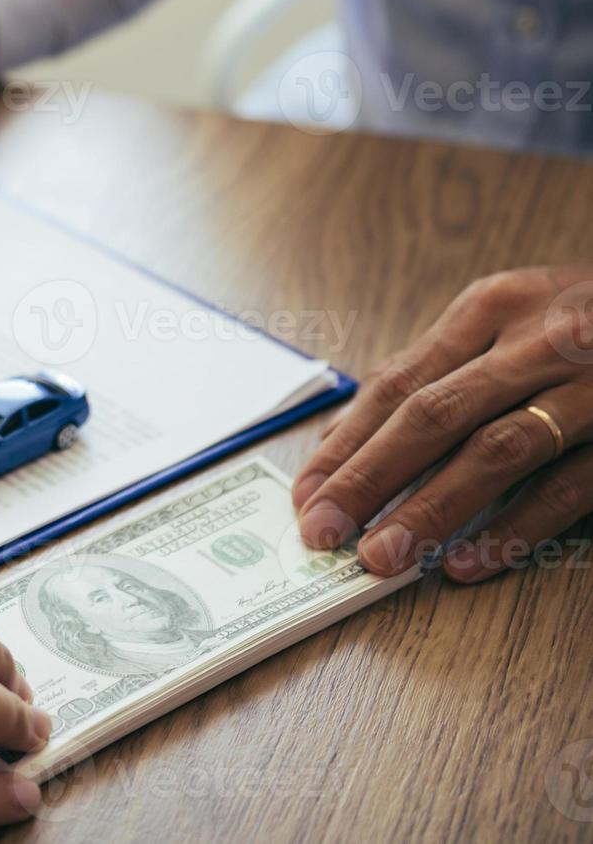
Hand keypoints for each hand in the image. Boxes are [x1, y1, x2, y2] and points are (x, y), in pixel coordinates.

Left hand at [294, 267, 592, 582]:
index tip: (305, 496)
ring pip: (496, 450)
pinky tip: (472, 563)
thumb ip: (452, 374)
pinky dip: (518, 528)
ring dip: (432, 509)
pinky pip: (573, 486)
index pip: (396, 384)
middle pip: (431, 415)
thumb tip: (357, 448)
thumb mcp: (521, 324)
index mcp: (493, 308)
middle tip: (323, 533)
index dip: (345, 445)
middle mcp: (539, 338)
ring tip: (382, 559)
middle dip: (367, 480)